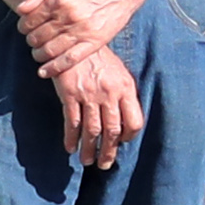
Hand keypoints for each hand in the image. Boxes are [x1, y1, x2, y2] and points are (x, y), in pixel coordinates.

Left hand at [5, 0, 113, 66]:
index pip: (29, 21)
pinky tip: (45, 71)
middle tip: (33, 39)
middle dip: (31, 40)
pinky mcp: (94, 42)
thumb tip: (21, 9)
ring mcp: (81, 31)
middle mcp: (68, 16)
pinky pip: (70, 60)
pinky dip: (54, 68)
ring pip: (50, 50)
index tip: (25, 28)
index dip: (23, 26)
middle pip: (37, 37)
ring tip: (38, 52)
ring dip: (39, 54)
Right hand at [47, 38, 143, 165]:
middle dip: (108, 152)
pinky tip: (70, 148)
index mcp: (125, 88)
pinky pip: (72, 122)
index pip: (134, 121)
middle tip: (104, 165)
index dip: (128, 137)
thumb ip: (122, 94)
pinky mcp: (70, 94)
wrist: (73, 40)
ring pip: (92, 130)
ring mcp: (89, 95)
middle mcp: (110, 94)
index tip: (121, 143)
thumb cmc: (97, 57)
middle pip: (113, 131)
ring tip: (87, 161)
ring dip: (89, 149)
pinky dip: (71, 138)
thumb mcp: (118, 71)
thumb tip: (123, 119)